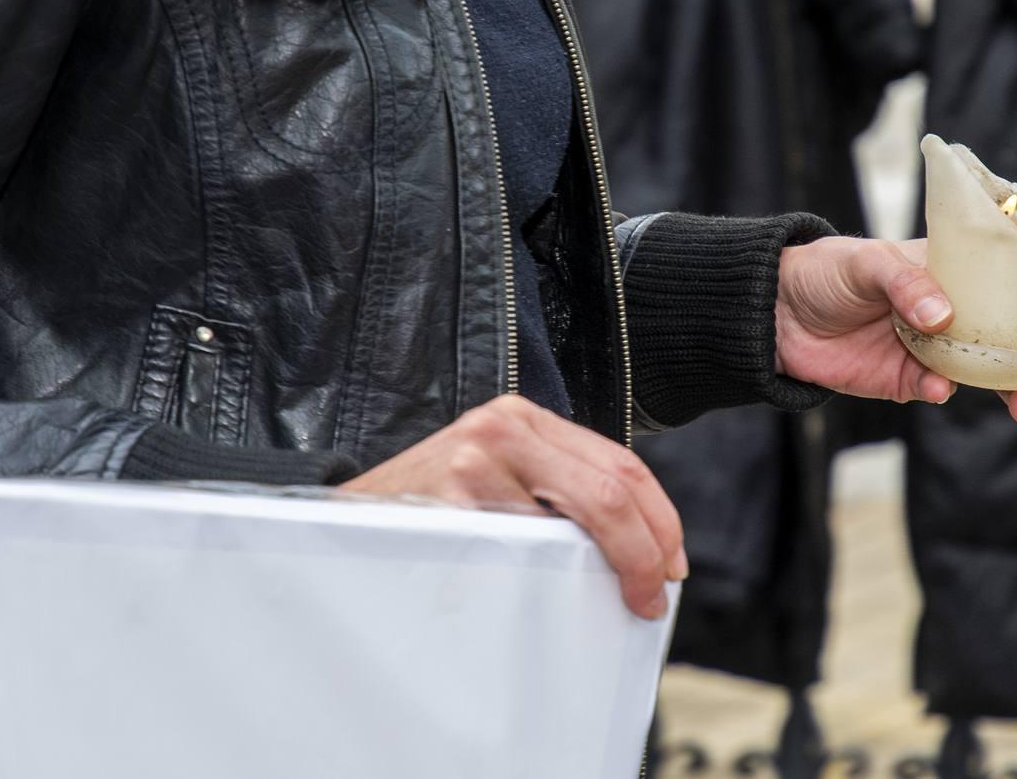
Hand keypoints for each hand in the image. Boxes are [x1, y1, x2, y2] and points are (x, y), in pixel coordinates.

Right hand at [342, 395, 686, 618]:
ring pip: (579, 519)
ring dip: (613, 567)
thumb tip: (636, 540)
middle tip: (654, 595)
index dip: (661, 519)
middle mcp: (504, 427)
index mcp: (524, 418)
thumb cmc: (431, 508)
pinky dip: (552, 581)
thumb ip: (554, 486)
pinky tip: (555, 598)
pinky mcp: (452, 500)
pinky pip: (525, 550)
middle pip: (612, 489)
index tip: (671, 565)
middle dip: (648, 550)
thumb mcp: (496, 475)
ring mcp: (476, 460)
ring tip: (623, 599)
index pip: (621, 463)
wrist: (346, 518)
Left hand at [775, 237, 1016, 421]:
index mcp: (963, 269)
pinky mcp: (912, 381)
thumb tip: (945, 317)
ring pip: (1000, 372)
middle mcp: (963, 308)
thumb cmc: (826, 271)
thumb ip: (906, 283)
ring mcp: (942, 348)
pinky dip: (945, 392)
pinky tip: (933, 387)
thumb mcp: (865, 263)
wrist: (775, 313)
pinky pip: (943, 391)